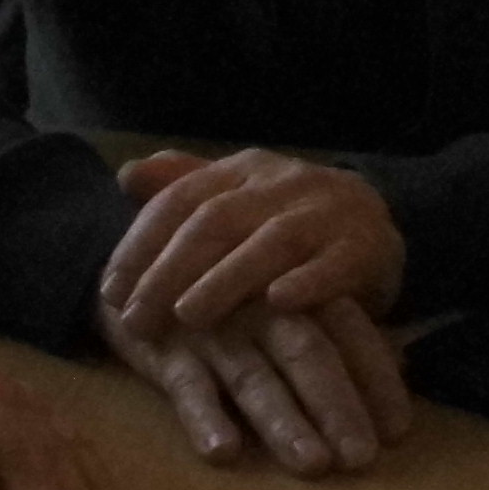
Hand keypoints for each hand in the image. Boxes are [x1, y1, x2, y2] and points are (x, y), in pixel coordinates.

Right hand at [99, 288, 414, 477]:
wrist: (134, 266)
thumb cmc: (229, 294)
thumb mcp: (285, 302)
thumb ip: (340, 330)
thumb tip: (408, 362)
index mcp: (296, 294)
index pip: (349, 333)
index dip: (376, 379)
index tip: (399, 430)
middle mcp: (260, 309)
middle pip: (307, 354)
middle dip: (336, 407)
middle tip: (361, 458)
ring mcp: (212, 331)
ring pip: (253, 377)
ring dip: (283, 421)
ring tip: (312, 464)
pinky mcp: (164, 353)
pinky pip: (185, 387)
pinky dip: (203, 417)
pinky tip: (223, 452)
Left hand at [101, 146, 403, 330]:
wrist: (378, 222)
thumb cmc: (290, 218)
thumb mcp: (238, 195)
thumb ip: (184, 185)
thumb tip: (126, 175)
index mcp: (244, 170)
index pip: (181, 199)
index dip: (142, 243)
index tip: (110, 289)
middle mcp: (283, 183)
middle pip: (217, 221)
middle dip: (170, 270)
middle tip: (137, 319)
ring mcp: (327, 212)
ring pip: (271, 241)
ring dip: (227, 279)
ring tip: (189, 316)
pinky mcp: (366, 245)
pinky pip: (336, 263)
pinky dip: (309, 281)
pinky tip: (278, 303)